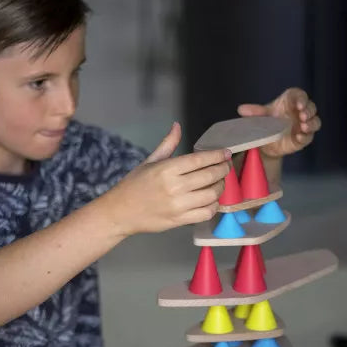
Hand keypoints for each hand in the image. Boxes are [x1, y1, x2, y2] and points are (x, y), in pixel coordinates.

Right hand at [102, 122, 231, 235]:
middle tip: (226, 166)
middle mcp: (174, 187)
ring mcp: (178, 206)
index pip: (199, 160)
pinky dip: (213, 205)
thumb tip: (177, 125)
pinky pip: (206, 213)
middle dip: (223, 170)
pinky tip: (211, 199)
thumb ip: (167, 144)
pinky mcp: (180, 221)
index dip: (217, 156)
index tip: (226, 153)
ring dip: (220, 187)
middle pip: (209, 176)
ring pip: (211, 195)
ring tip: (219, 182)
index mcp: (166, 169)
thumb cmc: (134, 185)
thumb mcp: (149, 161)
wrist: (120, 212)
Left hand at [237, 88, 321, 157]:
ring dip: (311, 123)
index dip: (301, 98)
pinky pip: (309, 137)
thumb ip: (254, 112)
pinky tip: (299, 137)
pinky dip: (306, 136)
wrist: (266, 142)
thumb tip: (241, 109)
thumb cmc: (267, 122)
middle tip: (302, 115)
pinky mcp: (303, 138)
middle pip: (311, 108)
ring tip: (303, 126)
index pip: (300, 96)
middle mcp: (300, 112)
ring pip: (315, 122)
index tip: (298, 104)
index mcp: (291, 102)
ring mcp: (303, 125)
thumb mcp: (260, 116)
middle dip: (308, 111)